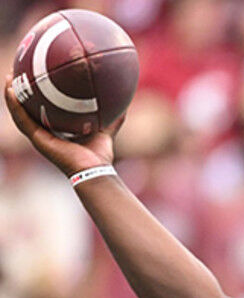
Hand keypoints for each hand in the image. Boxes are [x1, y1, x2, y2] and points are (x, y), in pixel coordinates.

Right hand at [4, 74, 121, 174]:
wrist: (94, 170)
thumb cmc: (100, 156)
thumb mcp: (106, 130)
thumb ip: (113, 118)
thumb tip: (125, 102)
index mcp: (56, 132)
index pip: (42, 111)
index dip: (36, 97)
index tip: (34, 80)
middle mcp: (45, 134)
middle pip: (27, 110)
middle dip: (20, 94)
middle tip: (16, 75)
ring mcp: (39, 137)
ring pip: (19, 113)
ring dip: (11, 96)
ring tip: (8, 78)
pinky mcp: (37, 140)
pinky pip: (22, 119)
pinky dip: (15, 106)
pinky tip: (10, 91)